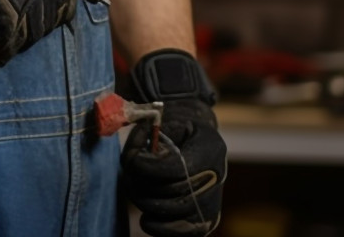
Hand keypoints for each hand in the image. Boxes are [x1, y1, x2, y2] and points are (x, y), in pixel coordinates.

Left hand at [121, 50, 226, 236]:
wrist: (201, 140)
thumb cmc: (179, 126)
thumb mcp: (169, 118)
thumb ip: (151, 134)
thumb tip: (135, 156)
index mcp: (208, 150)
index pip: (174, 170)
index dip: (148, 166)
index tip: (132, 158)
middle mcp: (215, 180)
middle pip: (170, 194)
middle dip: (141, 184)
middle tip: (128, 172)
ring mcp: (211, 203)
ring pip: (170, 213)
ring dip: (145, 201)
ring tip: (134, 186)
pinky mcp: (205, 221)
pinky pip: (182, 233)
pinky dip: (161, 229)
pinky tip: (147, 220)